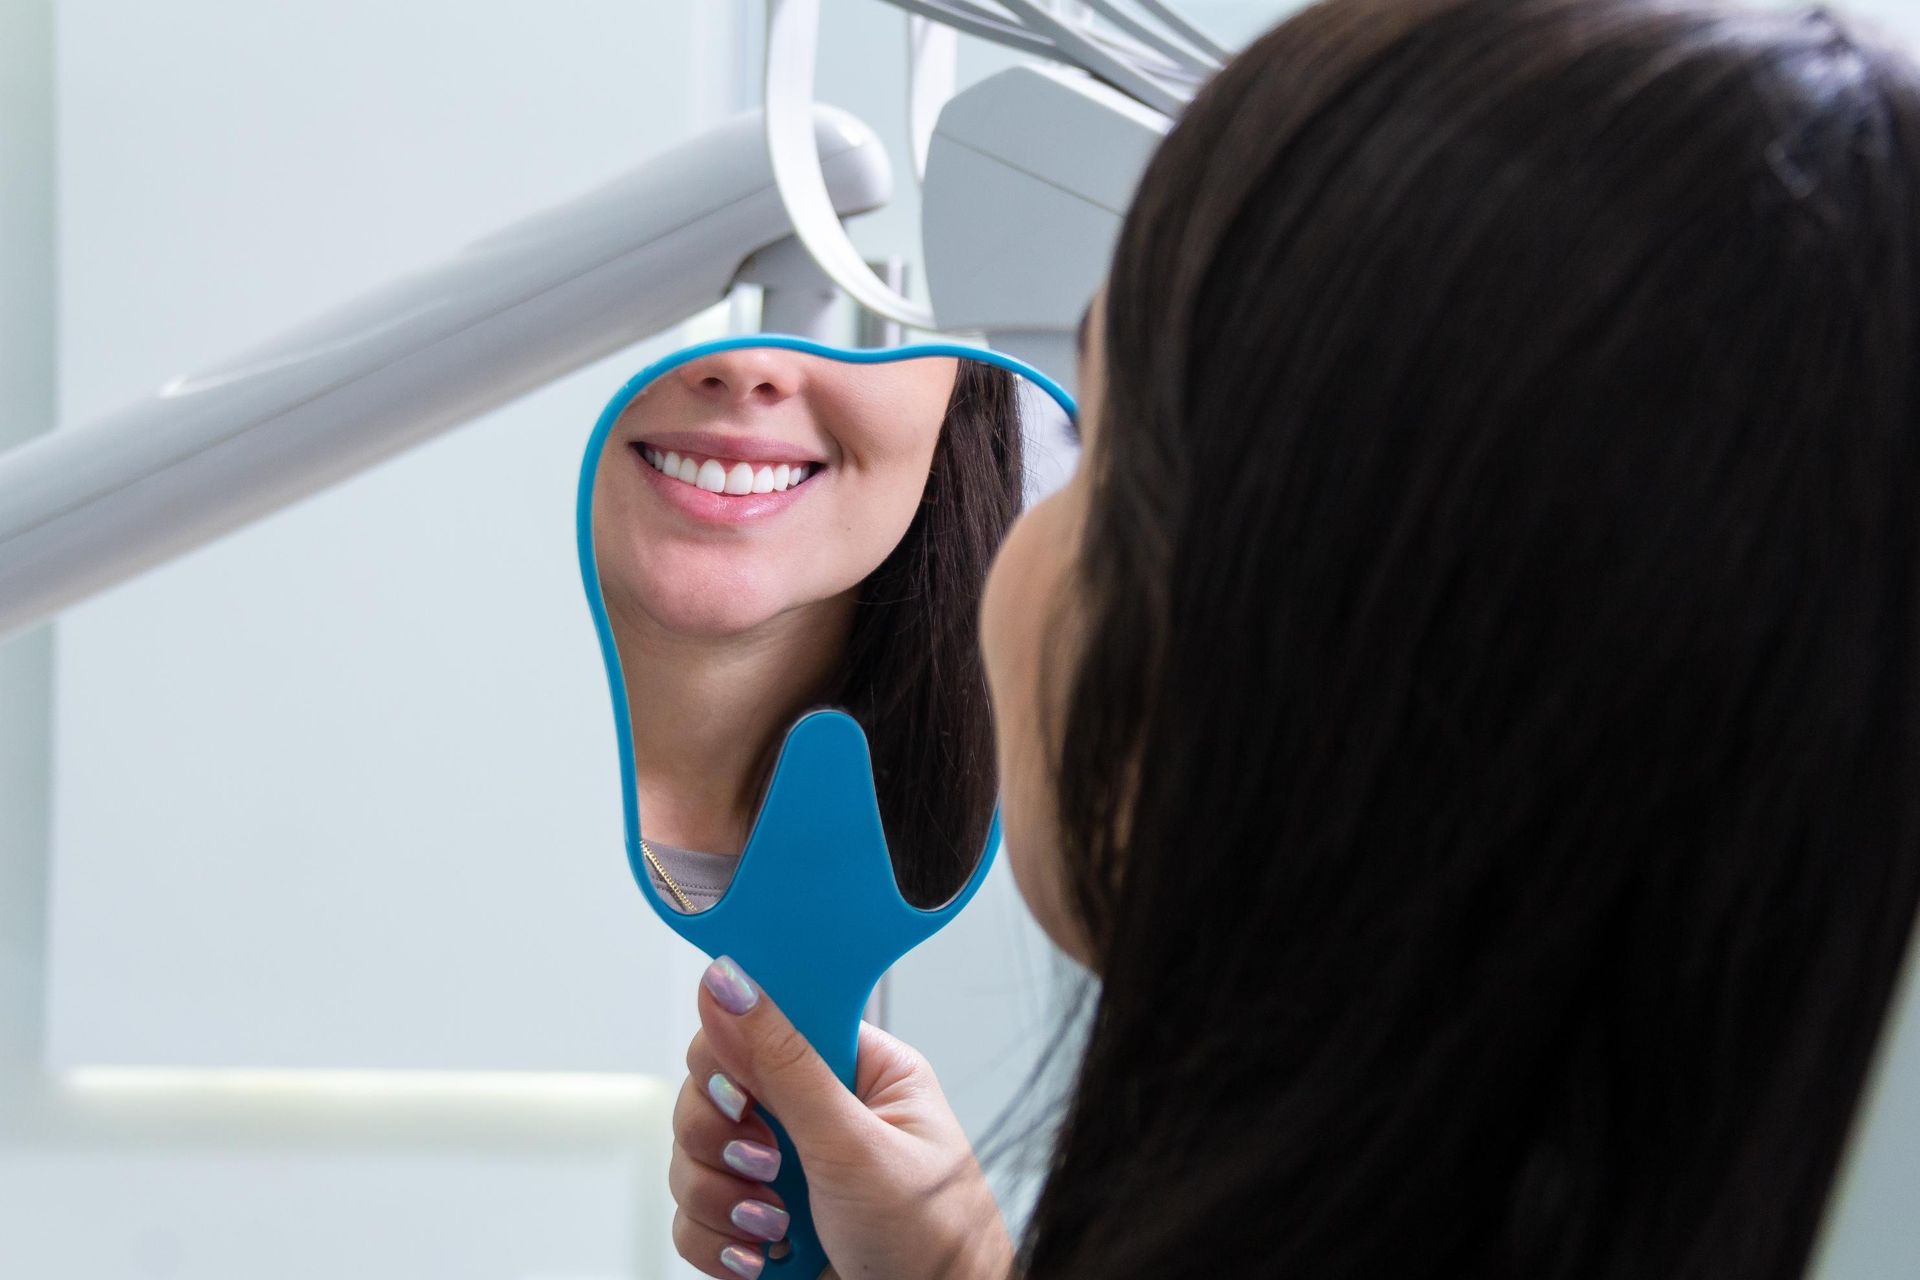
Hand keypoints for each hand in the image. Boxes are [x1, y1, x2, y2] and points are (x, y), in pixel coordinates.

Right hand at [668, 955, 1014, 1279]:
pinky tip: (761, 1258)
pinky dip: (718, 1242)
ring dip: (721, 1199)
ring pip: (692, 1154)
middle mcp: (815, 1110)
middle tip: (769, 1167)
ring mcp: (782, 1167)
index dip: (734, 1048)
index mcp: (858, 1068)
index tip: (739, 1091)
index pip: (767, 1017)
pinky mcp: (756, 1221)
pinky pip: (692, 1216)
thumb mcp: (856, 1145)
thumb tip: (731, 983)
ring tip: (777, 1226)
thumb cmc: (936, 1241)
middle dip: (723, 1137)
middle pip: (713, 1085)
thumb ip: (785, 1065)